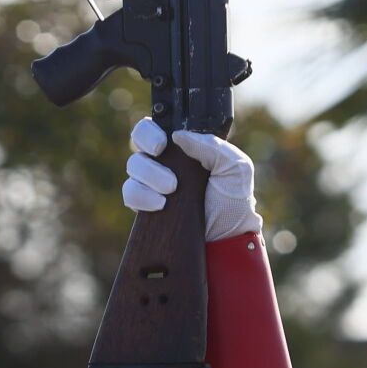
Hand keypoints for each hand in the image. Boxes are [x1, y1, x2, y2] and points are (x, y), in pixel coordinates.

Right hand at [124, 118, 262, 241]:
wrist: (226, 240)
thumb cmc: (234, 203)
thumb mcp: (236, 168)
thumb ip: (212, 145)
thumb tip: (179, 135)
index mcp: (185, 148)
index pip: (157, 127)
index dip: (152, 130)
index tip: (162, 142)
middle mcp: (165, 162)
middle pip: (138, 141)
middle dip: (147, 146)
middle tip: (161, 155)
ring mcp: (152, 184)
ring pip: (133, 166)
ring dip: (150, 175)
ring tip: (171, 190)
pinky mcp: (145, 206)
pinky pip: (130, 193)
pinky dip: (141, 196)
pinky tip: (160, 205)